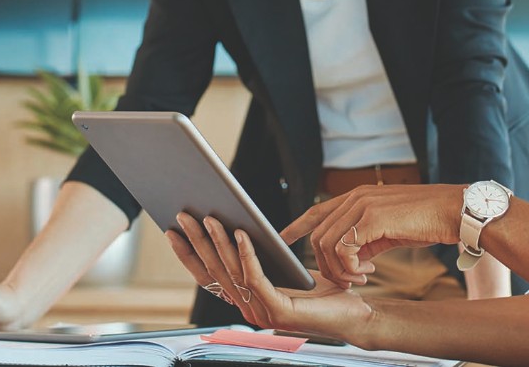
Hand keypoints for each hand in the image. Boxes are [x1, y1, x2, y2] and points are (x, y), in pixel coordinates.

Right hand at [166, 214, 370, 338]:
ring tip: (209, 217)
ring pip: (232, 272)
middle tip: (183, 215)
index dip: (189, 255)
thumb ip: (262, 258)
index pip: (209, 277)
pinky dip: (246, 254)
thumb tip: (237, 226)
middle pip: (215, 272)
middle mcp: (249, 309)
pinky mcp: (279, 311)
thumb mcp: (286, 269)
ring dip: (218, 243)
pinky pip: (256, 278)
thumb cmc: (324, 291)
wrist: (355, 314)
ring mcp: (261, 313)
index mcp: (247, 300)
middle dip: (196, 241)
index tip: (173, 231)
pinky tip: (242, 233)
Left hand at [280, 184, 464, 288]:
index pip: (317, 210)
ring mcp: (363, 205)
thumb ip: (366, 237)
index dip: (297, 226)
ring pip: (327, 244)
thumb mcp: (389, 228)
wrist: (454, 211)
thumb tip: (351, 257)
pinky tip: (368, 271)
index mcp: (359, 196)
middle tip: (349, 279)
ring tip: (360, 277)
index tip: (282, 239)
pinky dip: (350, 267)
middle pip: (318, 234)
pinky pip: (344, 249)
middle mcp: (356, 197)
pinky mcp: (372, 218)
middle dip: (326, 264)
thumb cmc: (427, 220)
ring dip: (339, 269)